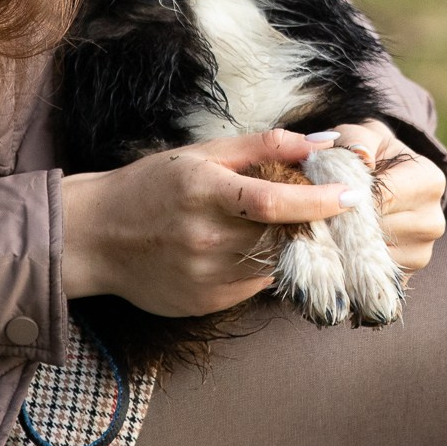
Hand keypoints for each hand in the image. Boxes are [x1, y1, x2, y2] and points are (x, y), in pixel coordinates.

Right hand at [60, 129, 362, 315]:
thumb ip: (265, 147)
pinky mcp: (205, 304)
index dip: (318, 201)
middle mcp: (205, 238)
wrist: (94, 238)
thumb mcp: (201, 154)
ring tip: (282, 227)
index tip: (352, 195)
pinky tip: (243, 249)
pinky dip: (261, 266)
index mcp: (204, 192)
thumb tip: (322, 141)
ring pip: (273, 264)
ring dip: (289, 246)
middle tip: (331, 211)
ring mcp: (205, 277)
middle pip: (281, 235)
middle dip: (314, 224)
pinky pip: (253, 285)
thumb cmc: (151, 186)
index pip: (273, 202)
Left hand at [328, 118, 446, 272]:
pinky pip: (373, 274)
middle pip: (377, 230)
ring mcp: (424, 250)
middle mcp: (433, 219)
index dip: (348, 197)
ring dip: (347, 245)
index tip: (324, 193)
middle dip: (345, 222)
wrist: (384, 178)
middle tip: (322, 211)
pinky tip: (344, 246)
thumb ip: (356, 139)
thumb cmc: (368, 152)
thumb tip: (361, 159)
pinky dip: (354, 264)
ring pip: (372, 255)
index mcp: (429, 180)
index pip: (382, 198)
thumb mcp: (361, 134)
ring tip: (332, 226)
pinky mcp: (408, 273)